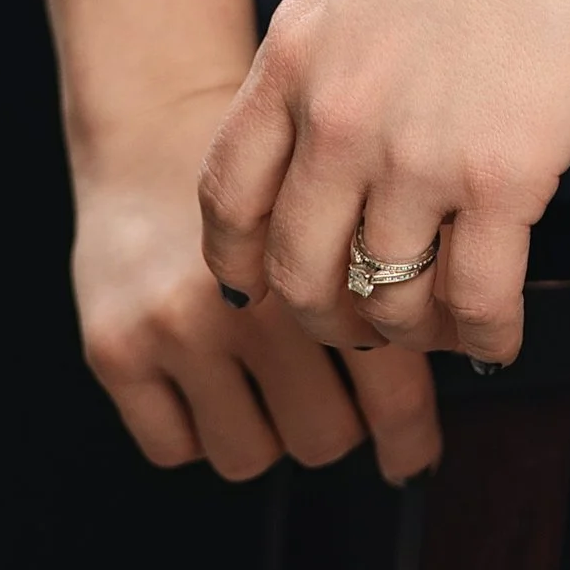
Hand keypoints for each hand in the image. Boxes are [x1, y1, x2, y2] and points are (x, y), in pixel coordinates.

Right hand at [75, 81, 440, 480]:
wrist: (159, 115)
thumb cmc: (270, 160)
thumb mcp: (348, 186)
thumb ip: (396, 263)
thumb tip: (454, 344)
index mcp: (321, 252)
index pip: (387, 383)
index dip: (408, 433)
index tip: (417, 454)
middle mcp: (249, 298)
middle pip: (322, 435)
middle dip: (339, 421)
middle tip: (337, 391)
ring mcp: (176, 327)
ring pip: (250, 453)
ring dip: (269, 428)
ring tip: (273, 377)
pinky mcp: (115, 348)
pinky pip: (176, 447)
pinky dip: (201, 427)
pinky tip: (214, 375)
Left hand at [198, 0, 569, 365]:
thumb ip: (322, 56)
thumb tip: (314, 132)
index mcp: (294, 55)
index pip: (227, 197)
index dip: (239, 261)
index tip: (261, 284)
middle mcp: (338, 116)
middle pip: (296, 272)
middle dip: (322, 316)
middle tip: (358, 321)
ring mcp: (417, 155)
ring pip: (383, 303)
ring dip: (407, 332)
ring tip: (436, 327)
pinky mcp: (504, 179)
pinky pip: (474, 302)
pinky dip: (483, 340)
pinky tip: (497, 341)